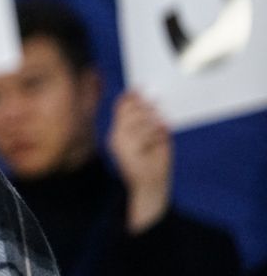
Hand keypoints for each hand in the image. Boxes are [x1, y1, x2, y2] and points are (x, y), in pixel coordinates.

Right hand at [108, 91, 171, 233]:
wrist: (151, 188)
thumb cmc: (154, 161)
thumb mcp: (152, 137)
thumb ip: (147, 120)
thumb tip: (149, 100)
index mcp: (118, 132)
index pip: (120, 107)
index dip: (131, 96)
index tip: (141, 88)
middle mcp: (115, 136)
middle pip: (129, 110)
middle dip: (145, 107)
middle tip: (157, 110)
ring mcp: (120, 144)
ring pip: (138, 120)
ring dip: (153, 123)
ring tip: (160, 131)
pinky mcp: (128, 151)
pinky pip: (144, 134)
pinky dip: (156, 134)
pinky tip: (160, 139)